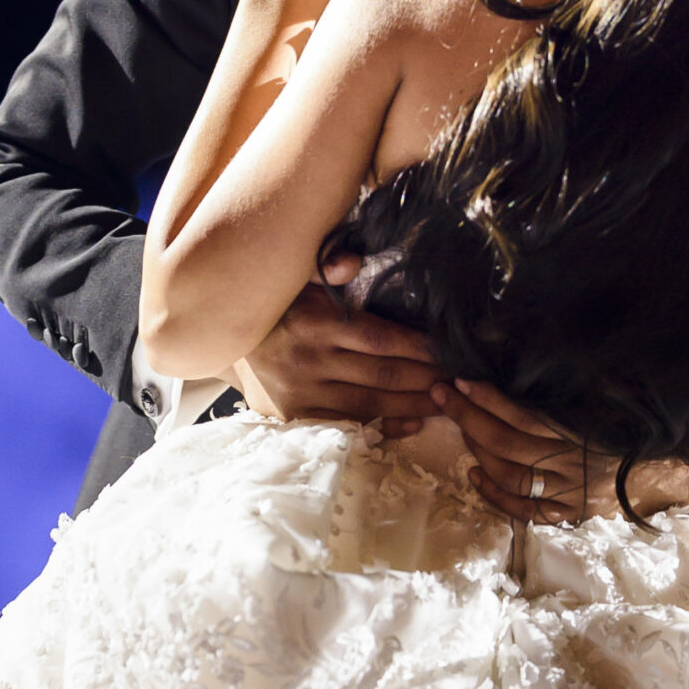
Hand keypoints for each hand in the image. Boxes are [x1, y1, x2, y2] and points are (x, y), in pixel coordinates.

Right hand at [233, 280, 441, 433]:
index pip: (379, 337)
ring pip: (371, 404)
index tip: (449, 349)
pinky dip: (385, 426)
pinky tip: (413, 423)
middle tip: (461, 379)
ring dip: (414, 405)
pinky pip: (351, 426)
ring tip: (448, 403)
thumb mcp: (297, 279)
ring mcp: (304, 393)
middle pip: (382, 374)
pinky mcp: (299, 418)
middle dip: (427, 377)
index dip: (418, 346)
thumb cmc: (277, 307)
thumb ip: (326, 267)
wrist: (227, 346)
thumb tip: (352, 262)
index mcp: (316, 322)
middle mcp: (311, 360)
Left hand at [441, 378, 688, 527]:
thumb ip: (592, 374)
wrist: (675, 469)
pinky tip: (473, 474)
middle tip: (442, 392)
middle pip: (507, 445)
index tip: (460, 378)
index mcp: (583, 433)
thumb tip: (556, 340)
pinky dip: (494, 495)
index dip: (487, 398)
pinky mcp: (569, 514)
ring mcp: (569, 495)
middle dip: (469, 417)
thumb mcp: (621, 391)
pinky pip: (524, 511)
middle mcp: (572, 467)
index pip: (522, 416)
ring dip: (476, 450)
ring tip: (457, 422)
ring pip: (511, 477)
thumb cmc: (642, 421)